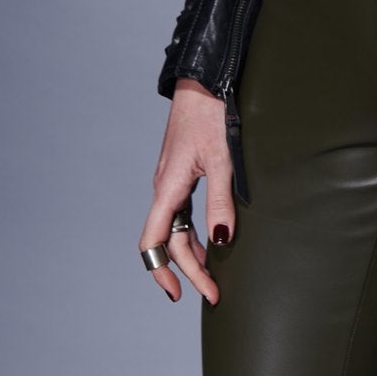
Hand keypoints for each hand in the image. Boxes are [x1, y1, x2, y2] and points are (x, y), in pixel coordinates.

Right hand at [139, 78, 236, 305]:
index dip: (165, 273)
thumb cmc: (210, 114)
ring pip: (175, 228)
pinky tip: (211, 240)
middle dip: (189, 270)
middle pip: (168, 241)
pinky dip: (194, 232)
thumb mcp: (221, 160)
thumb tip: (221, 243)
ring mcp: (170, 180)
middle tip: (214, 294)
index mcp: (167, 187)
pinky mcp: (180, 172)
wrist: (203, 80)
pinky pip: (182, 212)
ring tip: (214, 273)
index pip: (155, 243)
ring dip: (191, 253)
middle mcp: (163, 188)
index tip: (182, 296)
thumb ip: (220, 202)